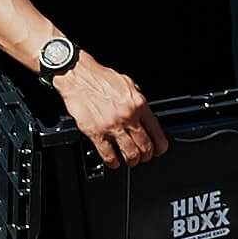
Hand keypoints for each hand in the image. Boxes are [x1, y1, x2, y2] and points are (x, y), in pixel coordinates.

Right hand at [54, 53, 161, 167]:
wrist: (78, 76)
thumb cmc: (101, 78)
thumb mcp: (128, 84)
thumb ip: (138, 101)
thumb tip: (145, 117)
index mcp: (138, 104)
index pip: (156, 132)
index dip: (159, 146)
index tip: (157, 149)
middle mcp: (127, 116)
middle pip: (144, 146)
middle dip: (146, 155)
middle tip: (144, 156)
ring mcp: (112, 126)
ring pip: (129, 153)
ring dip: (132, 160)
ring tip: (130, 160)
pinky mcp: (95, 132)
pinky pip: (108, 154)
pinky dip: (113, 162)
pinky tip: (113, 161)